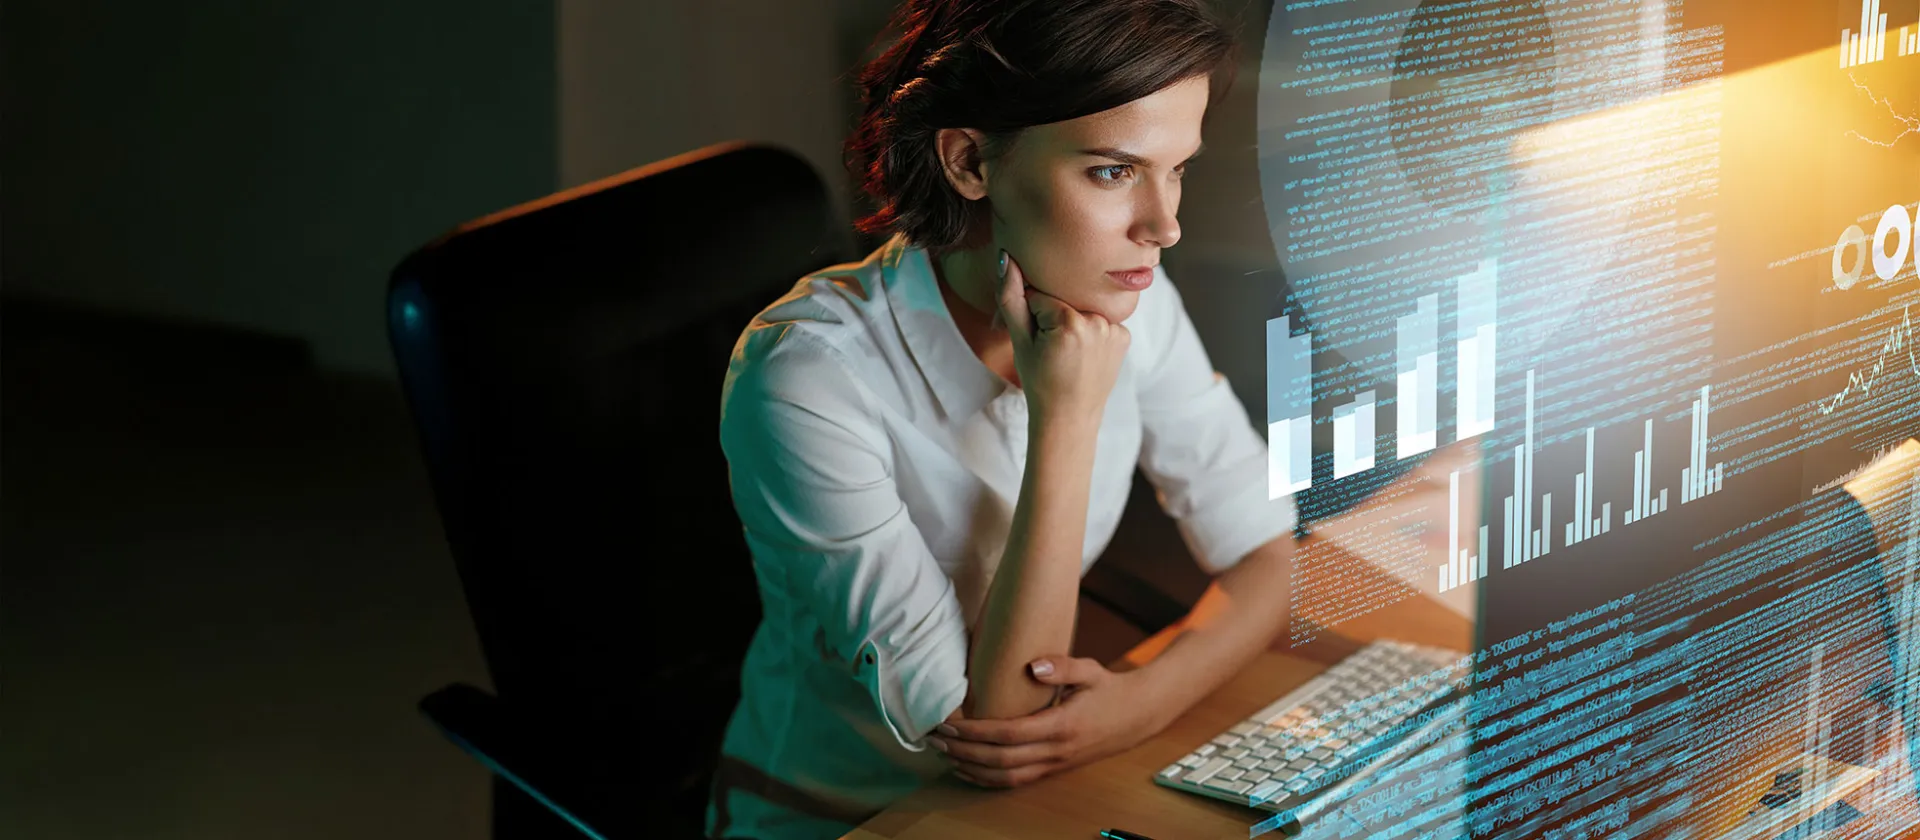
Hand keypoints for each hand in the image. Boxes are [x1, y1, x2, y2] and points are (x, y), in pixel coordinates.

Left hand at [929, 656, 1166, 787]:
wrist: (1139, 715)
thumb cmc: (1110, 689)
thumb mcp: (1090, 670)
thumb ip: (1062, 666)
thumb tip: (1034, 665)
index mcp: (1061, 725)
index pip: (1008, 734)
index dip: (975, 732)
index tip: (950, 723)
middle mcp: (1056, 750)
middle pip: (1000, 761)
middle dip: (963, 752)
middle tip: (935, 739)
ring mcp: (1055, 763)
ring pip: (1006, 777)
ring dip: (972, 768)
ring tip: (944, 754)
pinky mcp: (1054, 768)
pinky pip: (1017, 781)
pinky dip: (989, 780)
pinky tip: (970, 769)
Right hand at [994, 249, 1129, 427]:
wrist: (1068, 417)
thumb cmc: (1039, 381)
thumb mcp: (1019, 340)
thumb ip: (1010, 296)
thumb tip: (1005, 256)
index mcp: (1070, 321)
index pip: (1041, 296)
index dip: (1032, 317)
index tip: (1036, 343)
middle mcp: (1098, 321)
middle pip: (1064, 300)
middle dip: (1053, 317)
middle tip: (1052, 350)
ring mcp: (1115, 329)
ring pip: (1082, 308)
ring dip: (1072, 322)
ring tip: (1067, 353)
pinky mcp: (1124, 336)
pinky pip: (1100, 320)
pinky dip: (1090, 331)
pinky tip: (1084, 354)